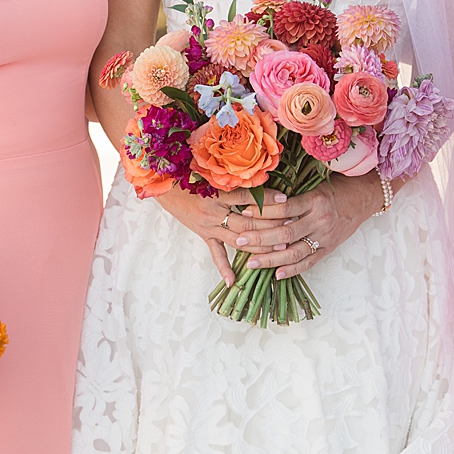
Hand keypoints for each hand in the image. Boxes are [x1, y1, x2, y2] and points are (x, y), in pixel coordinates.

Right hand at [154, 184, 288, 284]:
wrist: (163, 185)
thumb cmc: (189, 173)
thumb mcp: (211, 171)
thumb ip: (233, 175)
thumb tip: (258, 173)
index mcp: (217, 193)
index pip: (247, 198)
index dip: (266, 199)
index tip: (285, 199)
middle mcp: (214, 212)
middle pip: (246, 222)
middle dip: (270, 225)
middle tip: (290, 228)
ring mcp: (209, 226)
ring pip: (238, 239)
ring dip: (259, 245)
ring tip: (279, 250)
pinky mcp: (204, 235)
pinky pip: (216, 253)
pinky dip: (224, 268)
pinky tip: (234, 281)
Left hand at [232, 173, 383, 279]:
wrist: (363, 198)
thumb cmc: (336, 187)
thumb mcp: (314, 184)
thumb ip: (292, 195)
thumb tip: (262, 200)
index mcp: (315, 200)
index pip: (284, 209)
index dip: (263, 211)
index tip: (244, 212)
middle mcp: (320, 220)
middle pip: (286, 233)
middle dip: (260, 238)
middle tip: (239, 241)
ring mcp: (325, 238)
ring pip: (295, 252)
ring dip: (271, 259)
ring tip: (251, 262)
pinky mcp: (329, 249)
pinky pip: (309, 262)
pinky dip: (292, 270)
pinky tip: (276, 274)